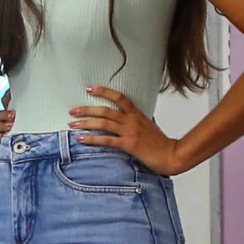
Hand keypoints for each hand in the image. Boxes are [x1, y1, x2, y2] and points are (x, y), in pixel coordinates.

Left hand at [69, 86, 186, 175]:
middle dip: (87, 110)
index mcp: (137, 114)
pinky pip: (107, 140)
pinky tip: (82, 139)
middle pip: (105, 111)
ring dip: (86, 123)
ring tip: (72, 124)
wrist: (171, 155)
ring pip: (103, 124)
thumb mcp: (149, 126)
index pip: (119, 97)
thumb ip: (139, 120)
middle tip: (73, 110)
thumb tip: (132, 116)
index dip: (103, 91)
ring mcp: (130, 132)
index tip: (89, 88)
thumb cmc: (161, 142)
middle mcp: (131, 120)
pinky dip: (92, 139)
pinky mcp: (128, 145)